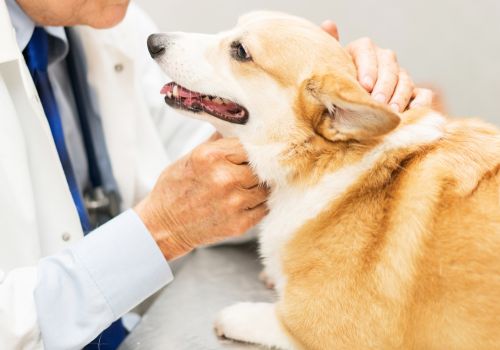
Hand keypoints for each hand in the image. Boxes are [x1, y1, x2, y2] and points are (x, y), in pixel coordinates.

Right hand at [135, 134, 268, 259]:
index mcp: (210, 157)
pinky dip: (259, 204)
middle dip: (256, 169)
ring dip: (259, 187)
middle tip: (249, 172)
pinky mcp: (240, 224)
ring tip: (246, 187)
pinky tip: (245, 202)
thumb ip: (218, 142)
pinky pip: (264, 208)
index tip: (250, 153)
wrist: (164, 226)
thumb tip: (240, 127)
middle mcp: (224, 178)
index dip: (252, 149)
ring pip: (266, 188)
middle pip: (261, 166)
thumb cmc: (175, 189)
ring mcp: (234, 202)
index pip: (249, 144)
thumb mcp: (191, 157)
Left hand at [321, 21, 434, 111]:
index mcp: (363, 49)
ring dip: (400, 96)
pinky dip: (422, 102)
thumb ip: (330, 46)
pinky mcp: (413, 92)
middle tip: (378, 103)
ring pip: (405, 80)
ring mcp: (400, 75)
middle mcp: (384, 59)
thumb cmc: (338, 83)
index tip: (365, 86)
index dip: (368, 69)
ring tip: (392, 112)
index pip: (366, 51)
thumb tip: (329, 24)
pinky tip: (413, 112)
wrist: (348, 102)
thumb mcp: (331, 67)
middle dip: (384, 86)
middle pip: (389, 67)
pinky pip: (423, 94)